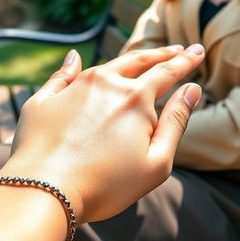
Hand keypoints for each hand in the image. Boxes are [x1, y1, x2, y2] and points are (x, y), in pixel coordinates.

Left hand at [1, 45, 203, 224]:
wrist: (42, 191)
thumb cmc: (105, 185)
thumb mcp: (156, 162)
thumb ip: (176, 122)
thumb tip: (192, 89)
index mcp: (135, 98)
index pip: (167, 72)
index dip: (186, 61)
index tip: (197, 50)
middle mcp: (106, 83)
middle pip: (139, 61)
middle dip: (161, 54)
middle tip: (176, 49)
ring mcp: (73, 87)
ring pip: (106, 66)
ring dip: (127, 61)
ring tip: (139, 59)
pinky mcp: (45, 98)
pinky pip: (63, 75)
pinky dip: (73, 65)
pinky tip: (75, 58)